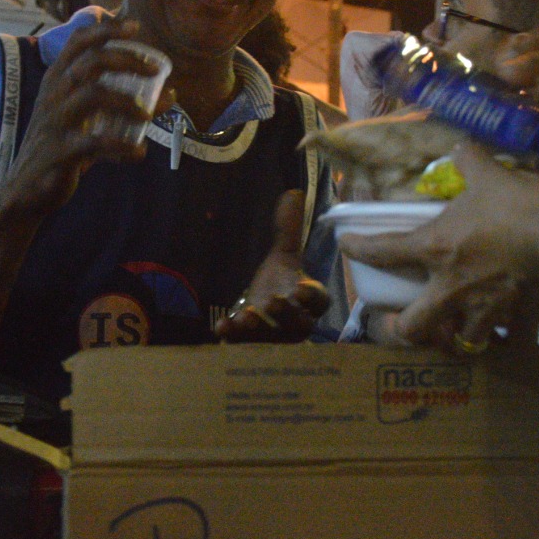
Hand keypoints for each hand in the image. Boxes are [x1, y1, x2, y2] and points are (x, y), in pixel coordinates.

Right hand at [5, 20, 173, 214]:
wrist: (27, 189)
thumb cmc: (63, 147)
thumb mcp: (88, 118)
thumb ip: (121, 103)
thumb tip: (170, 93)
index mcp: (57, 81)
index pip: (77, 42)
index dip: (106, 30)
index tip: (135, 26)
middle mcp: (54, 95)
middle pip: (90, 62)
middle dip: (126, 59)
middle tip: (155, 70)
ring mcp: (55, 122)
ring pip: (92, 95)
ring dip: (126, 101)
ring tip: (148, 114)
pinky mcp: (60, 152)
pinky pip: (93, 142)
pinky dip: (122, 146)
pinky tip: (139, 152)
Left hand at [216, 190, 329, 342]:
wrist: (265, 313)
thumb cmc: (281, 284)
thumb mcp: (284, 256)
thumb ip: (289, 228)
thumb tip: (293, 192)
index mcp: (309, 300)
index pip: (318, 300)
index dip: (312, 296)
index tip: (301, 288)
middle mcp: (297, 322)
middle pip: (298, 323)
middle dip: (286, 314)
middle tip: (273, 301)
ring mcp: (276, 338)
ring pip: (272, 337)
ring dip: (259, 328)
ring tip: (245, 317)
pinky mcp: (255, 346)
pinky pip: (245, 346)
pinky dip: (233, 337)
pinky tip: (220, 327)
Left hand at [339, 142, 538, 353]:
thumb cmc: (518, 206)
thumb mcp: (489, 175)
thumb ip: (470, 160)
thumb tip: (461, 146)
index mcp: (435, 248)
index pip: (383, 250)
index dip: (358, 248)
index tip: (345, 246)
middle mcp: (451, 288)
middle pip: (414, 327)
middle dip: (405, 330)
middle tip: (405, 323)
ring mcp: (484, 310)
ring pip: (461, 341)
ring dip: (458, 336)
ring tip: (461, 328)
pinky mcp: (516, 321)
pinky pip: (507, 339)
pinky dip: (507, 337)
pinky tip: (510, 328)